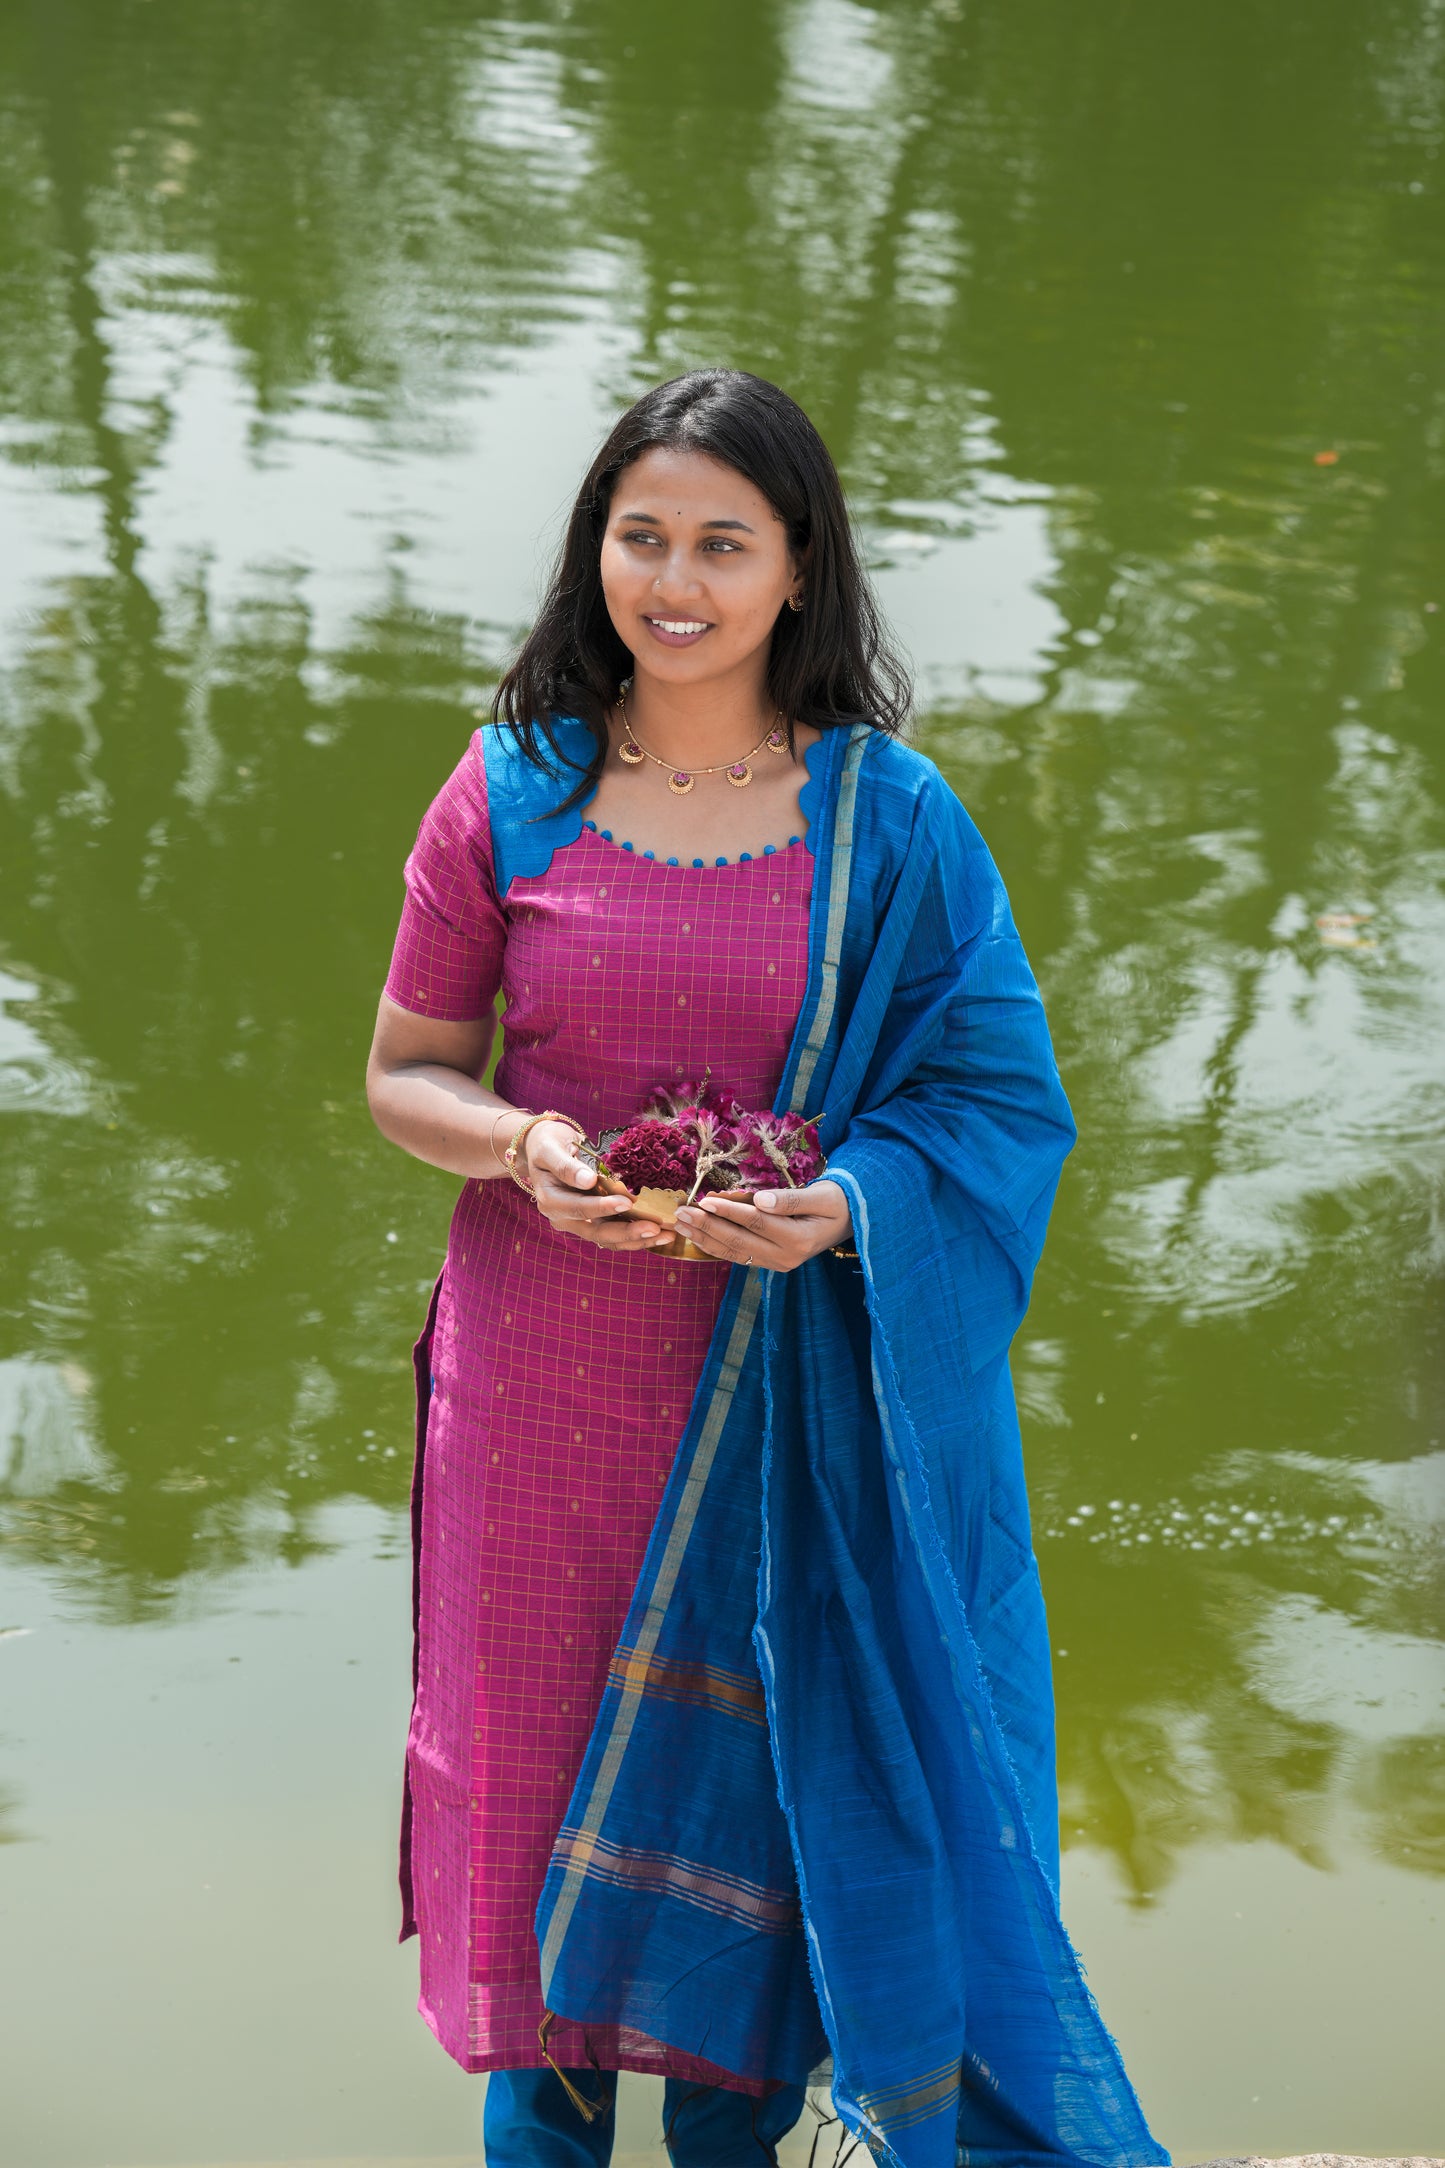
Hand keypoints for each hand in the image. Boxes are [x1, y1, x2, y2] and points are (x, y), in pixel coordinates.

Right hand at [524, 1120, 672, 1250]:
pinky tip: (659, 1234)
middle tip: (655, 1228)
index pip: (579, 1208)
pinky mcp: (591, 1222)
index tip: (627, 1202)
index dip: (602, 1207)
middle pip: (596, 1231)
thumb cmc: (547, 1144)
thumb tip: (588, 1180)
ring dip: (636, 1239)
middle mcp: (563, 1218)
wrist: (543, 1148)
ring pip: (607, 1238)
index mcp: (551, 1201)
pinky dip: (635, 1236)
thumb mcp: (550, 1148)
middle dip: (627, 1232)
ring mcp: (577, 1223)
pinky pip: (613, 1235)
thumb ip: (566, 1166)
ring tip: (665, 1235)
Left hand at [673, 1179, 852, 1273]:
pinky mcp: (771, 1262)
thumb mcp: (822, 1196)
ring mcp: (777, 1263)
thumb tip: (761, 1200)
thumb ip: (791, 1200)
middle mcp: (786, 1257)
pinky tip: (697, 1237)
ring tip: (680, 1225)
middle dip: (707, 1226)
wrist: (848, 1219)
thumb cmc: (837, 1201)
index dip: (728, 1211)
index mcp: (799, 1240)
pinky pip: (738, 1256)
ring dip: (705, 1238)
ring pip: (734, 1252)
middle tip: (680, 1213)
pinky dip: (715, 1246)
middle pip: (738, 1241)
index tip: (704, 1200)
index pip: (756, 1223)